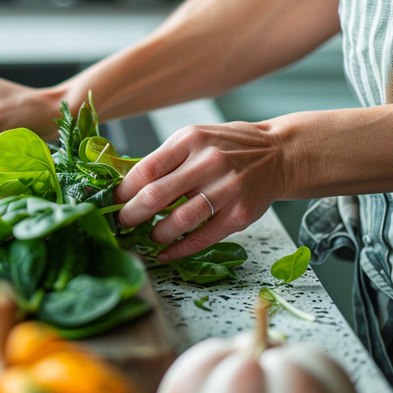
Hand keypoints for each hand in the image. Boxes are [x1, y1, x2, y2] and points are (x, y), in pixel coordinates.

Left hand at [114, 121, 288, 261]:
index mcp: (190, 140)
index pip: (146, 169)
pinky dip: (179, 249)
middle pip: (157, 195)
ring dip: (156, 233)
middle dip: (132, 214)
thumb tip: (126, 187)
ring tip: (148, 236)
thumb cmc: (228, 147)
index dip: (124, 191)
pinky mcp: (240, 214)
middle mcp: (209, 162)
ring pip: (179, 220)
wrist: (279, 154)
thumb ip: (164, 159)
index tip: (114, 202)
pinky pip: (203, 237)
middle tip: (122, 223)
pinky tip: (166, 253)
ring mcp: (227, 189)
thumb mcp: (194, 139)